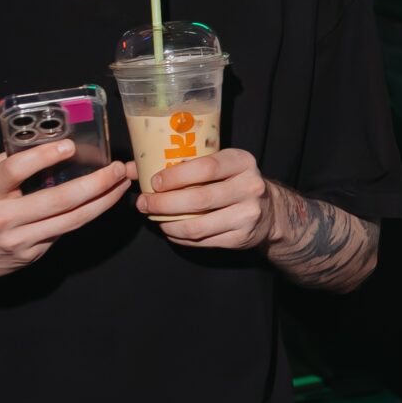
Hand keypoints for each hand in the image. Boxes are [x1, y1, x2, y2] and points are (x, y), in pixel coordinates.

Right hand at [0, 144, 132, 286]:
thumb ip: (7, 163)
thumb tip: (42, 140)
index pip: (14, 171)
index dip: (42, 157)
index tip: (68, 146)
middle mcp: (2, 219)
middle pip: (58, 200)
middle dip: (96, 183)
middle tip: (117, 168)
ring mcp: (18, 241)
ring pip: (70, 220)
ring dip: (102, 201)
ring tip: (120, 183)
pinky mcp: (30, 255)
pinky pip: (64, 231)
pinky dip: (86, 215)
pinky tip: (102, 201)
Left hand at [135, 147, 270, 248]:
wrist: (269, 210)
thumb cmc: (234, 181)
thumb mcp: (221, 164)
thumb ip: (184, 164)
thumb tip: (132, 168)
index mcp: (242, 162)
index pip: (206, 167)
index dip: (175, 176)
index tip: (154, 183)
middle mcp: (249, 186)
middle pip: (198, 198)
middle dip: (163, 203)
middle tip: (144, 203)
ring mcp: (247, 214)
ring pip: (197, 225)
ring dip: (168, 224)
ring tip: (154, 219)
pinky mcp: (241, 237)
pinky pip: (202, 241)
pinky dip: (180, 237)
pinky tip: (171, 230)